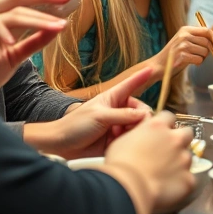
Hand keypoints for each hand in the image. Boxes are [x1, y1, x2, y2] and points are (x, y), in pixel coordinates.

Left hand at [26, 68, 153, 159]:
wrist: (60, 145)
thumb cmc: (75, 125)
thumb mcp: (101, 116)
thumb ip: (124, 115)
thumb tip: (145, 114)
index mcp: (112, 98)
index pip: (130, 84)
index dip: (141, 77)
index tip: (152, 68)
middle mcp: (117, 110)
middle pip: (140, 110)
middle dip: (142, 118)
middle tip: (139, 126)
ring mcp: (116, 125)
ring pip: (137, 126)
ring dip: (135, 131)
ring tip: (125, 137)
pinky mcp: (115, 140)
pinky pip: (130, 139)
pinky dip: (130, 141)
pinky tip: (123, 145)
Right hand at [105, 112, 194, 212]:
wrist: (127, 188)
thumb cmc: (119, 164)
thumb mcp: (124, 139)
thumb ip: (140, 132)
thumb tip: (144, 133)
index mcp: (158, 126)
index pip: (169, 117)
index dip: (165, 125)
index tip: (160, 133)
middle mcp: (175, 139)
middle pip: (187, 133)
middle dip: (180, 140)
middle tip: (168, 151)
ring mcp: (184, 159)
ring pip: (188, 157)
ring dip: (180, 162)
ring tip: (165, 174)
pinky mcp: (188, 179)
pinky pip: (189, 178)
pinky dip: (181, 182)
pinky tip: (169, 187)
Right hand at [154, 26, 212, 74]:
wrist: (159, 65)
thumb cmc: (175, 54)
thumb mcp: (184, 41)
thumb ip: (197, 38)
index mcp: (185, 29)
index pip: (207, 30)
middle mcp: (184, 35)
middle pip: (207, 42)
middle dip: (207, 51)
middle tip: (200, 55)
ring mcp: (183, 45)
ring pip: (205, 52)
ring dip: (202, 58)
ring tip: (193, 59)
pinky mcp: (182, 55)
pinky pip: (199, 60)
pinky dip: (197, 63)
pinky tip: (190, 63)